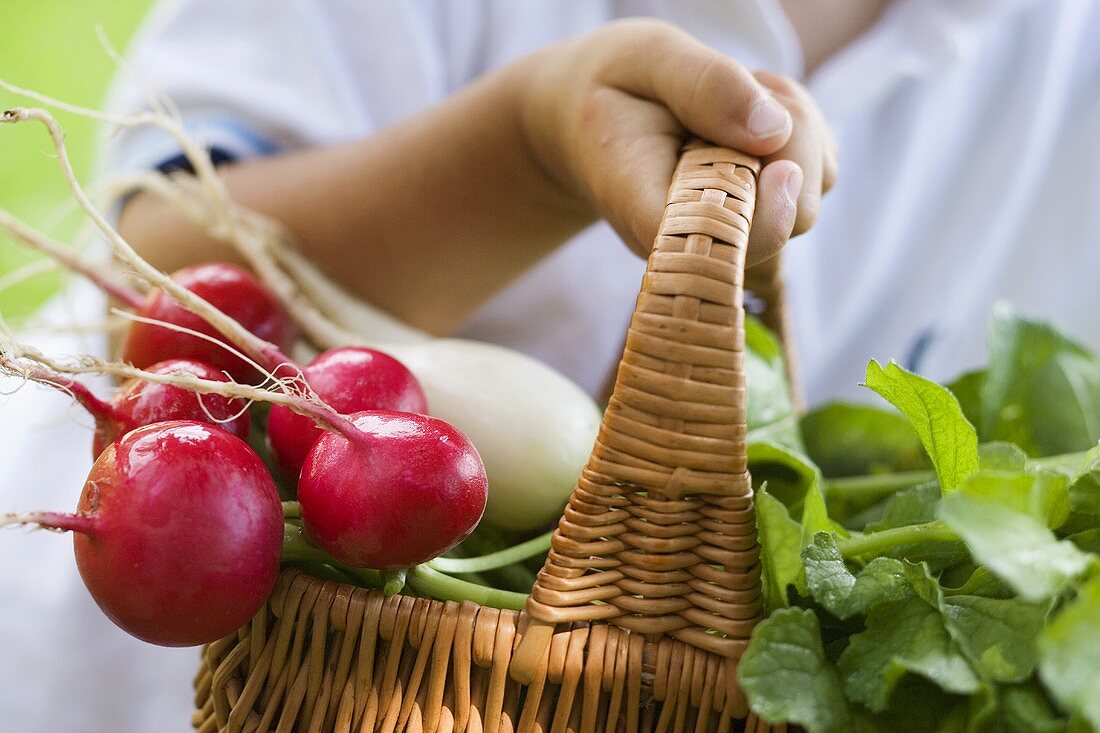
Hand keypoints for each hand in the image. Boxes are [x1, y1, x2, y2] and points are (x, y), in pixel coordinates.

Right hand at [519, 19, 836, 263]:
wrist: (589, 123)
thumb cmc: (612, 90)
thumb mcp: (643, 58)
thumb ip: (704, 83)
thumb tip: (773, 130)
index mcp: (647, 211)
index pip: (720, 248)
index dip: (766, 218)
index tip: (778, 162)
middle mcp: (696, 238)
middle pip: (790, 219)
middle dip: (791, 139)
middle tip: (745, 85)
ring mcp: (733, 232)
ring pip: (811, 192)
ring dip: (796, 128)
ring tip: (735, 99)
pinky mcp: (762, 214)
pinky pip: (815, 174)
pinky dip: (799, 134)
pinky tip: (750, 116)